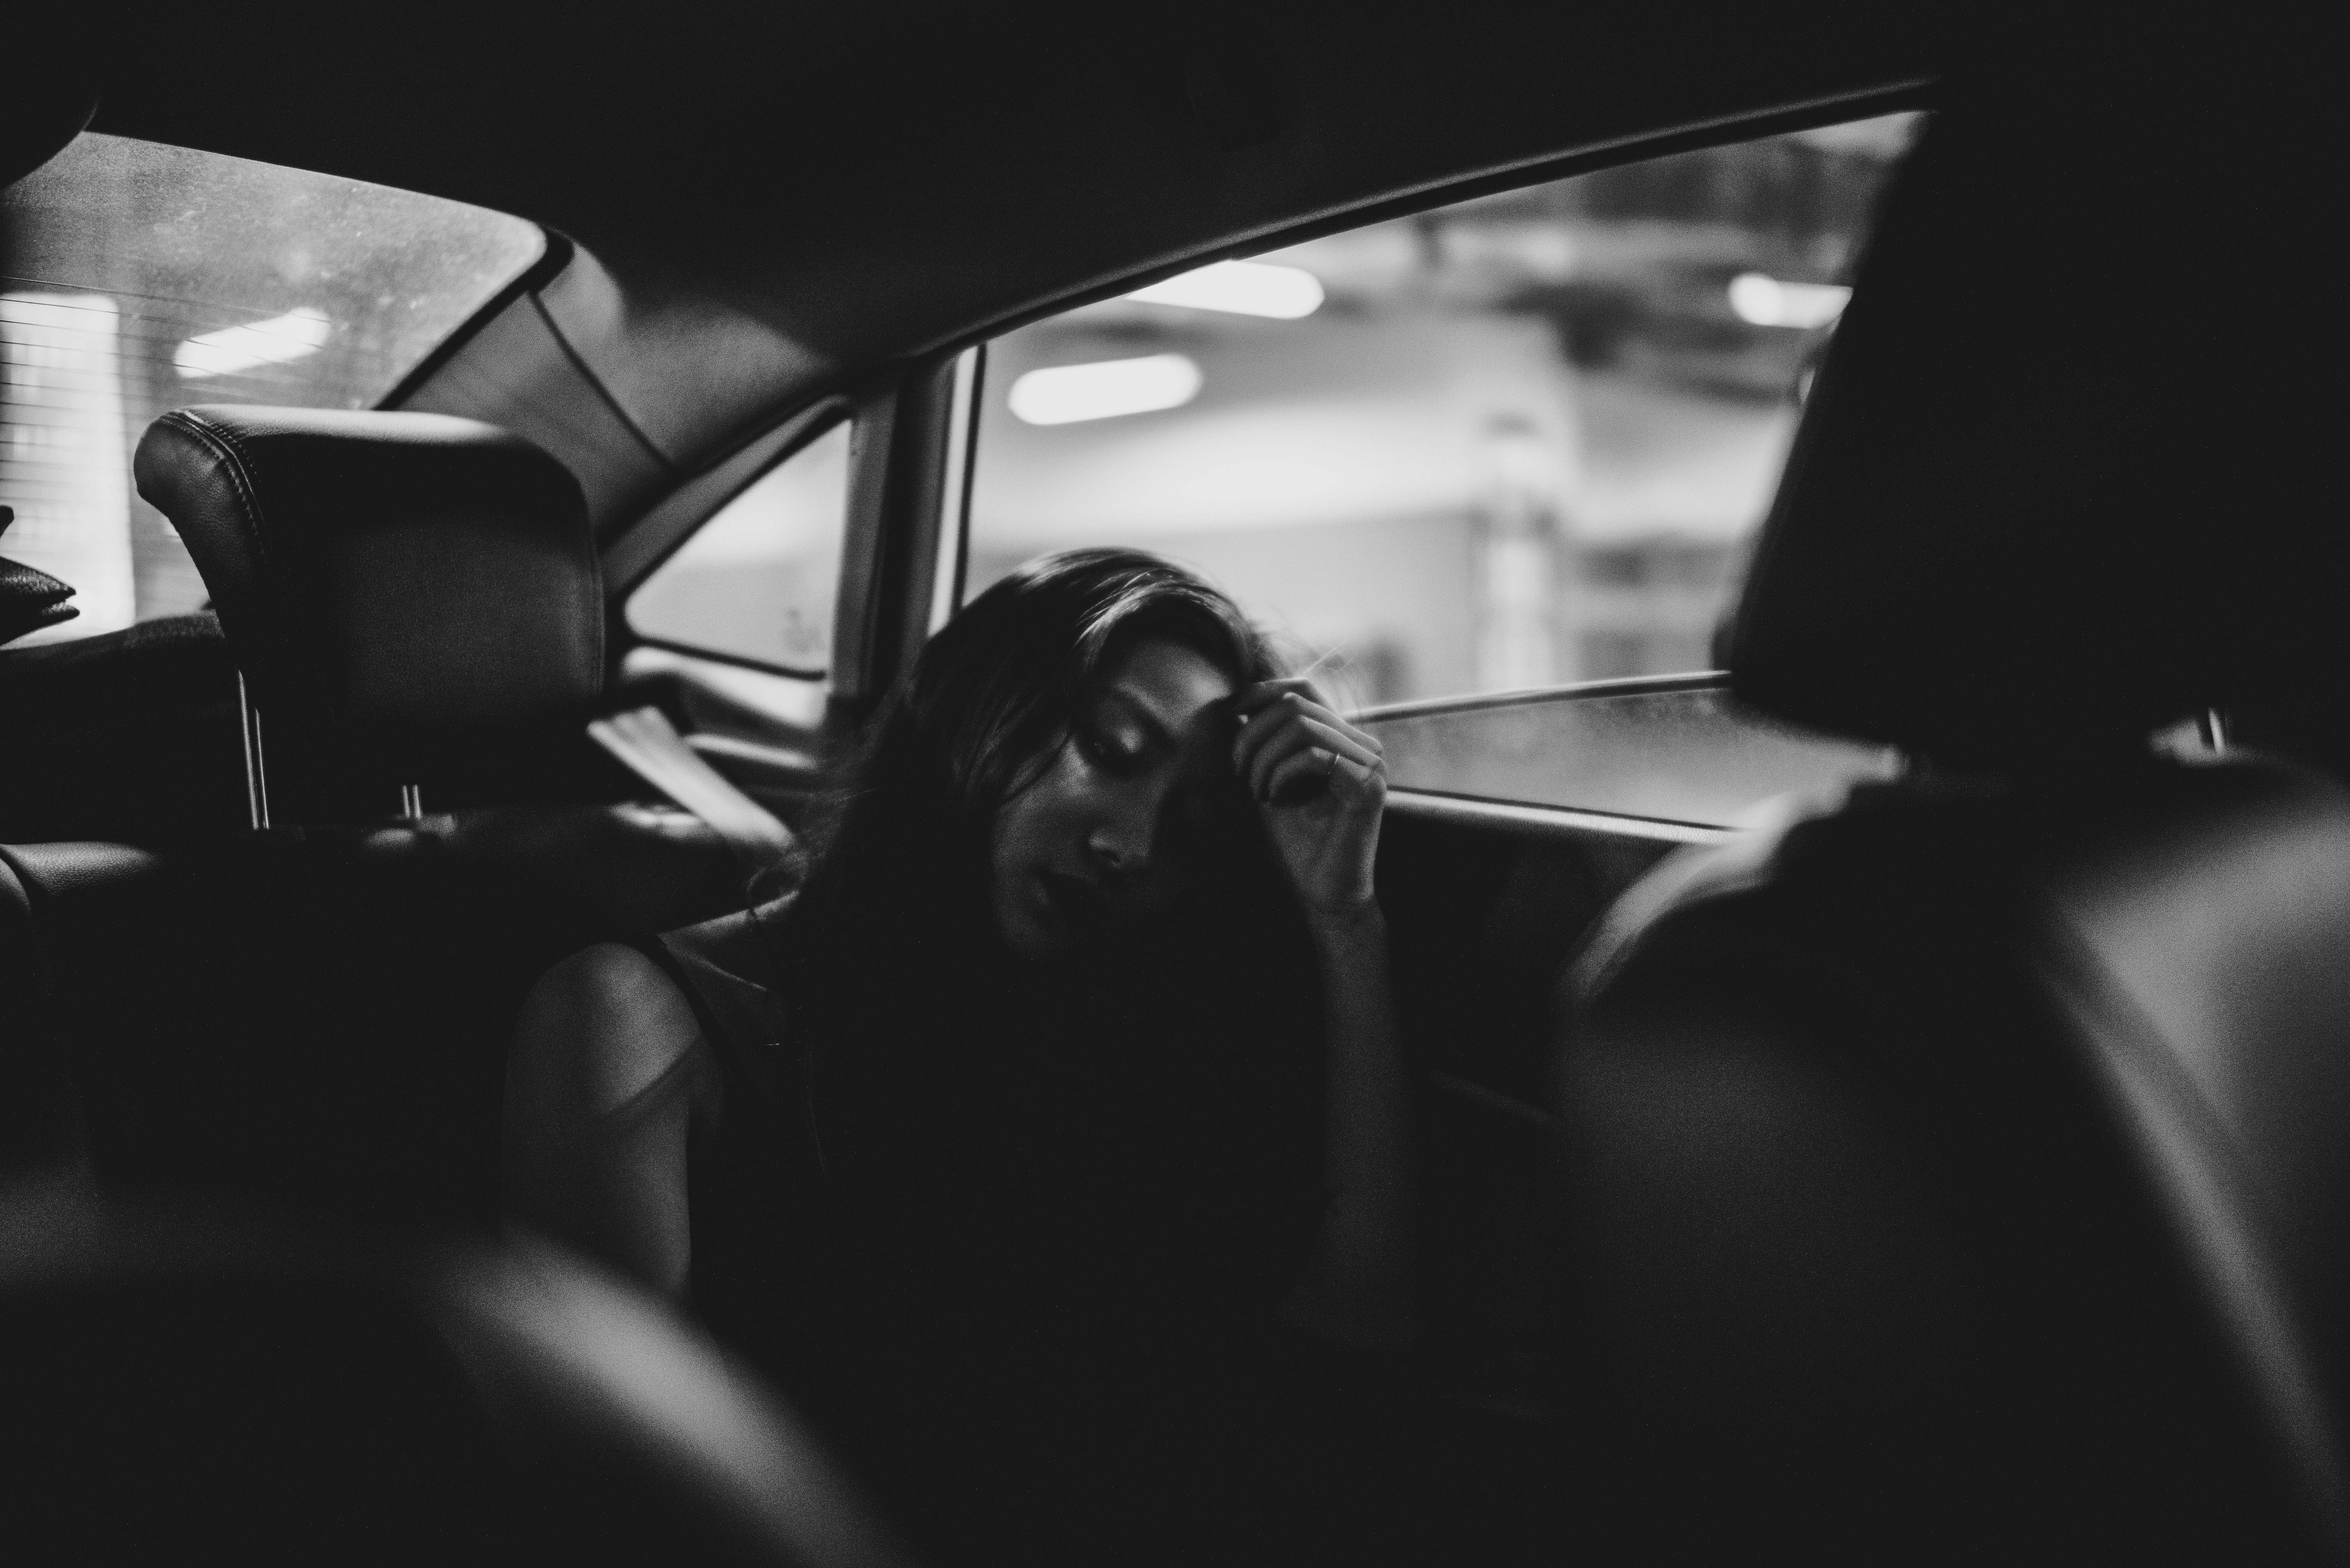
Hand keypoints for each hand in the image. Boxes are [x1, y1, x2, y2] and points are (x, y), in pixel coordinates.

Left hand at [1231, 677, 1386, 920]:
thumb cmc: (1297, 839)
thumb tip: (1235, 705)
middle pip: (1296, 704)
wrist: (1324, 890)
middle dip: (1253, 734)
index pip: (1303, 689)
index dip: (1262, 692)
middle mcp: (1363, 744)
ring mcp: (1371, 763)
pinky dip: (1282, 774)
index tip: (1231, 715)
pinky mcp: (1368, 786)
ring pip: (1302, 726)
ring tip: (1256, 791)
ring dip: (1264, 758)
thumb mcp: (1271, 779)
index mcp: (1344, 737)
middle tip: (1239, 773)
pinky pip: (1314, 756)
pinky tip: (1274, 799)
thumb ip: (1262, 743)